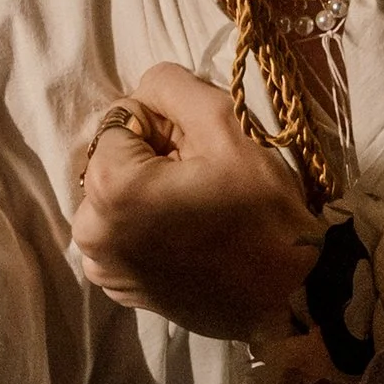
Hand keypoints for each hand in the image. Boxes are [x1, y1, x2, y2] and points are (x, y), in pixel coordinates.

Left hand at [69, 65, 321, 337]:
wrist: (293, 297)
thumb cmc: (262, 211)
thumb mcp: (225, 125)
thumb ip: (171, 86)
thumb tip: (143, 90)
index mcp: (110, 188)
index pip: (122, 120)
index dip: (164, 125)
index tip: (201, 150)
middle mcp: (91, 231)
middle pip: (115, 160)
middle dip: (153, 158)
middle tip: (204, 178)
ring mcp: (103, 267)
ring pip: (118, 197)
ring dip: (149, 191)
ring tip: (198, 208)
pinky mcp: (120, 290)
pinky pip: (123, 234)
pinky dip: (147, 226)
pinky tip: (189, 236)